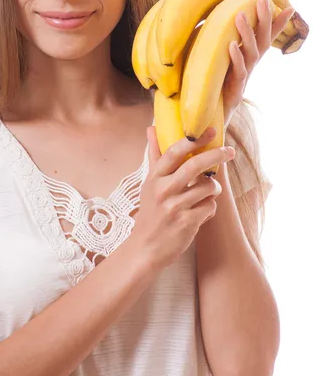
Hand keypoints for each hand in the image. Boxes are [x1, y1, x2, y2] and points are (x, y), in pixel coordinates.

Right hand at [130, 126, 234, 271]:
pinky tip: (200, 212)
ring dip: (213, 188)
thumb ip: (154, 155)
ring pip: (208, 187)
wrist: (146, 247)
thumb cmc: (150, 211)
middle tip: (229, 151)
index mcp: (154, 178)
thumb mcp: (149, 183)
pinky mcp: (187, 223)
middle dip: (216, 155)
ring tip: (206, 192)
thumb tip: (151, 128)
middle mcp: (163, 190)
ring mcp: (175, 207)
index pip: (174, 152)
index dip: (194, 140)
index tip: (210, 131)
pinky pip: (210, 206)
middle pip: (195, 166)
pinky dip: (209, 207)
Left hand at [222, 0, 294, 127]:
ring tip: (239, 15)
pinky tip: (231, 45)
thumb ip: (227, 44)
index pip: (267, 37)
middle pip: (262, 40)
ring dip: (246, 33)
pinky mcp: (235, 86)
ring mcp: (244, 75)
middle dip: (265, 20)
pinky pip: (238, 69)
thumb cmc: (218, 84)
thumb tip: (225, 25)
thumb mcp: (224, 61)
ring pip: (251, 52)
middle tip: (262, 0)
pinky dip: (236, 56)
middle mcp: (250, 65)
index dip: (278, 23)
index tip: (289, 7)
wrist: (214, 115)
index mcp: (250, 57)